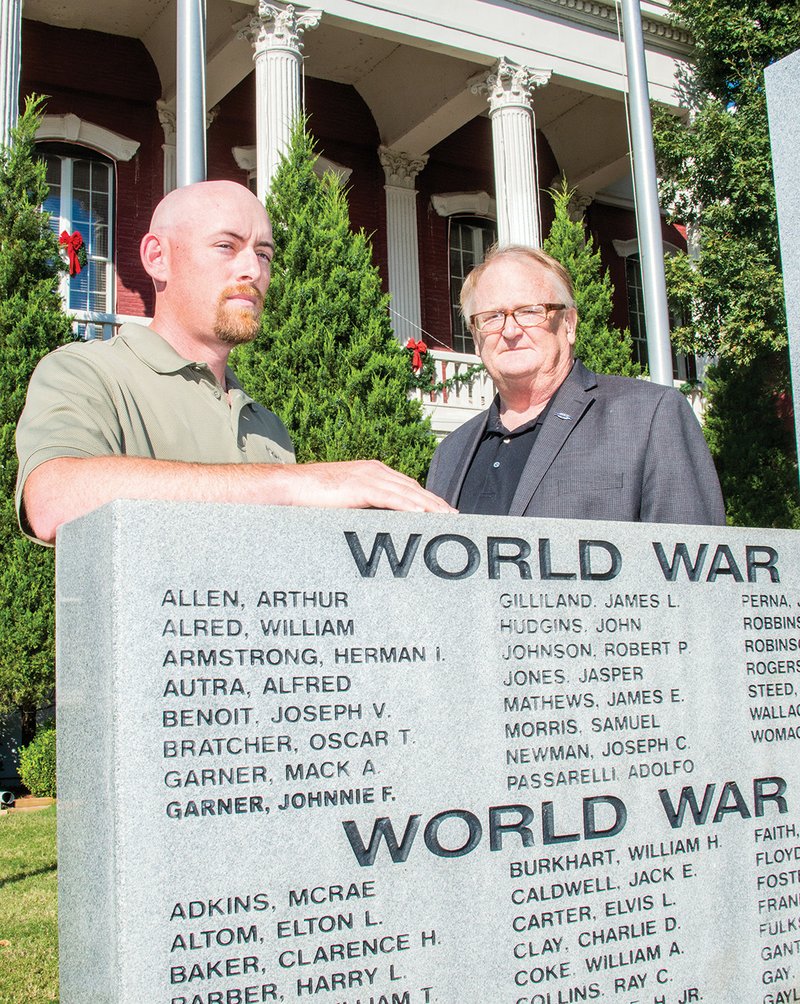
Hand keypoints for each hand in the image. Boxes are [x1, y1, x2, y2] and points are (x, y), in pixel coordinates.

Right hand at [285, 460, 455, 512]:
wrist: (292, 486)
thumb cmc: (314, 494)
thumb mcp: (346, 497)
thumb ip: (365, 503)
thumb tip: (380, 518)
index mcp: (373, 470)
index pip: (408, 485)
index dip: (427, 498)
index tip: (442, 510)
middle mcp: (375, 470)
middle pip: (413, 487)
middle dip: (435, 502)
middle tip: (453, 517)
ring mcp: (369, 476)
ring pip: (407, 492)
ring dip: (429, 506)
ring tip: (446, 518)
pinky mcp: (361, 486)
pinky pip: (391, 498)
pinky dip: (409, 506)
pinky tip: (423, 515)